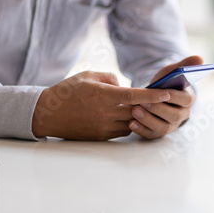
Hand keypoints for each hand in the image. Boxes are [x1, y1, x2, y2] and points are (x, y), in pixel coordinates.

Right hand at [32, 71, 170, 139]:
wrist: (46, 114)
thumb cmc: (67, 91)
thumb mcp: (88, 76)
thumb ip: (110, 78)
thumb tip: (125, 86)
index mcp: (103, 95)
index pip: (134, 96)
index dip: (152, 95)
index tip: (167, 93)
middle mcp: (105, 112)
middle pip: (136, 111)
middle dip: (147, 106)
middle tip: (155, 100)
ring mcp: (103, 126)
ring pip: (131, 122)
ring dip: (136, 115)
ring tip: (137, 107)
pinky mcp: (101, 136)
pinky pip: (122, 131)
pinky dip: (127, 124)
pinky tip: (123, 116)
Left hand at [129, 55, 203, 139]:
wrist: (154, 95)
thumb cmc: (165, 83)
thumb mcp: (173, 72)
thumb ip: (185, 64)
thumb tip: (200, 58)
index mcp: (188, 99)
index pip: (185, 100)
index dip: (174, 97)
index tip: (163, 92)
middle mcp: (182, 115)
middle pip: (174, 116)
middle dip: (158, 109)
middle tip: (143, 102)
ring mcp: (171, 125)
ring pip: (163, 127)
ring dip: (148, 120)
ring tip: (134, 111)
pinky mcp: (158, 132)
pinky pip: (151, 135)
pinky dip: (141, 130)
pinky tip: (131, 123)